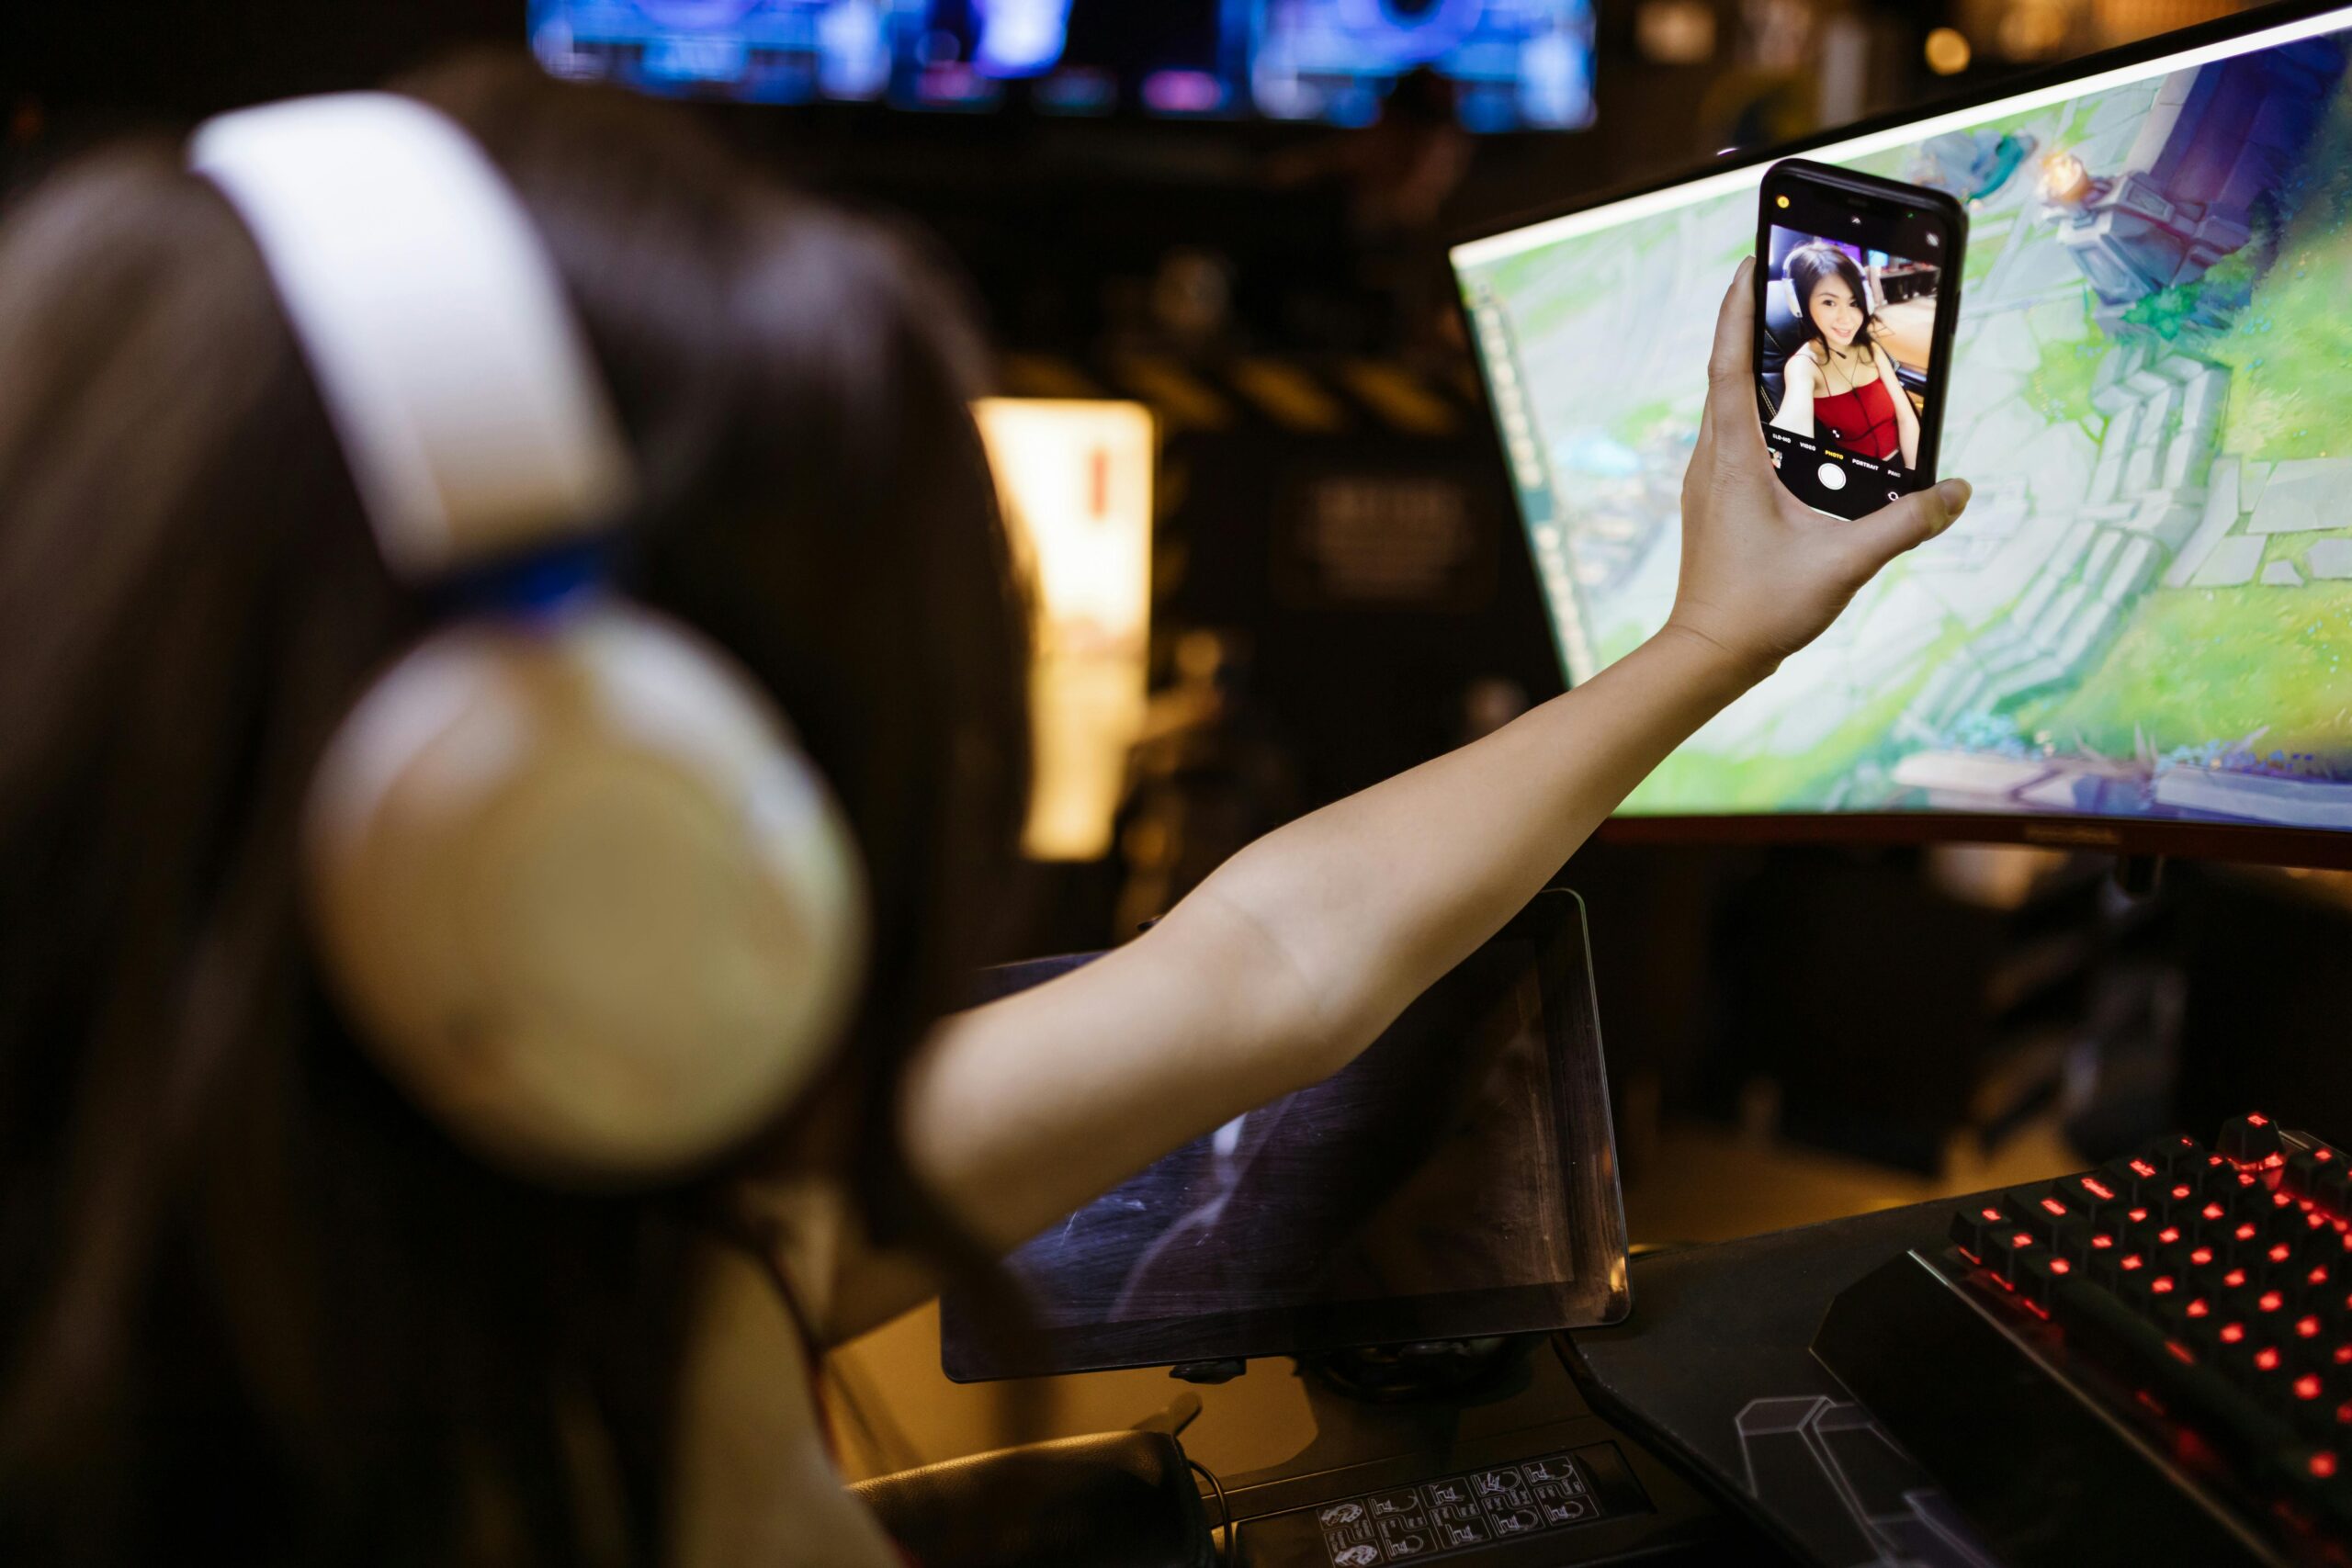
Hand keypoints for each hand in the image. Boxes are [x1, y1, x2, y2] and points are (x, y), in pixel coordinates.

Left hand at [1662, 258, 1970, 682]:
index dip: (1736, 310)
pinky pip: (1735, 434)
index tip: (1747, 263)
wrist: (1708, 655)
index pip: (1728, 365)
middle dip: (1752, 324)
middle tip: (1785, 284)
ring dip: (1756, 367)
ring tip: (1795, 337)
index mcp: (1732, 459)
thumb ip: (1904, 524)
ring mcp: (1709, 480)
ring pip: (1728, 405)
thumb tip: (1956, 492)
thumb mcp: (1843, 564)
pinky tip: (1796, 416)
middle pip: (1727, 373)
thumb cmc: (1760, 610)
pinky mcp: (1715, 498)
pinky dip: (1760, 408)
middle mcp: (1712, 460)